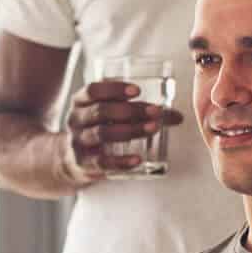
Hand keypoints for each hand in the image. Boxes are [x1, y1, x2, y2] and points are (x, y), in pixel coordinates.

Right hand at [64, 80, 183, 180]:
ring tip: (153, 128)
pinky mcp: (83, 163)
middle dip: (131, 111)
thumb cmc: (100, 129)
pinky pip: (102, 162)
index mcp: (81, 101)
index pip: (93, 90)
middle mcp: (76, 119)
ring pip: (103, 134)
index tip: (137, 91)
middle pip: (101, 111)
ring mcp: (78, 142)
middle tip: (155, 112)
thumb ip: (142, 112)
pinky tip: (138, 159)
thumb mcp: (112, 116)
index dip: (114, 89)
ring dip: (130, 130)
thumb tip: (178, 117)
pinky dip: (121, 161)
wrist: (74, 160)